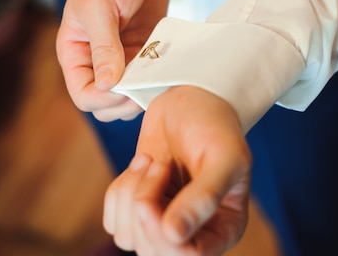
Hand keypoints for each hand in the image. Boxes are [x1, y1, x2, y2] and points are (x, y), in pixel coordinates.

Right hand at [56, 0, 170, 120]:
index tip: (125, 88)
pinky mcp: (143, 53)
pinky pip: (148, 78)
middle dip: (124, 103)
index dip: (103, 100)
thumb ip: (103, 47)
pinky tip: (166, 67)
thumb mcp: (99, 6)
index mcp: (75, 51)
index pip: (82, 95)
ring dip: (143, 92)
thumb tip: (108, 85)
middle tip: (145, 85)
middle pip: (105, 104)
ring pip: (129, 96)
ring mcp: (121, 59)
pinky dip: (157, 79)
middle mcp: (96, 60)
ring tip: (156, 75)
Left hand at [104, 86, 251, 254]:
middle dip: (143, 208)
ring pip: (128, 238)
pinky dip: (118, 190)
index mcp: (224, 229)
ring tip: (152, 160)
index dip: (161, 238)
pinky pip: (113, 219)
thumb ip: (204, 196)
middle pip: (152, 253)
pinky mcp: (139, 205)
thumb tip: (175, 235)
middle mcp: (193, 232)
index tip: (147, 204)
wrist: (190, 98)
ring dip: (130, 193)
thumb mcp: (223, 156)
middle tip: (157, 164)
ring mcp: (163, 221)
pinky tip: (141, 163)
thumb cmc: (215, 124)